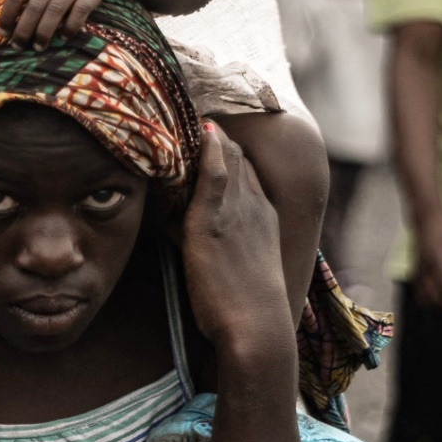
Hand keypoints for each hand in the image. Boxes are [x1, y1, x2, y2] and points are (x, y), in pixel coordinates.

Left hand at [0, 0, 115, 48]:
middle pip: (34, 7)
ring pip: (55, 11)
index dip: (7, 16)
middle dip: (24, 30)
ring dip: (44, 32)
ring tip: (38, 48)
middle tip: (17, 46)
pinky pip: (80, 12)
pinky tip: (65, 36)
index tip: (3, 33)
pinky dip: (72, 25)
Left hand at [179, 126, 293, 354]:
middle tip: (191, 112)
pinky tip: (200, 129)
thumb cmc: (246, 312)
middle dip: (217, 136)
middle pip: (238, 157)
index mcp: (265, 217)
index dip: (228, 151)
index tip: (209, 133)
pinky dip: (208, 149)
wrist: (257, 329)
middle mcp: (255, 206)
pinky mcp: (213, 221)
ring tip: (187, 113)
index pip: (247, 170)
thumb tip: (175, 224)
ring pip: (226, 158)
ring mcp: (236, 211)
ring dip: (208, 136)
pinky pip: (214, 173)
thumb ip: (212, 239)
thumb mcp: (237, 267)